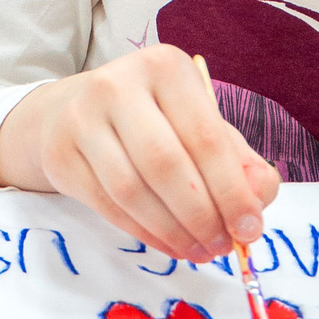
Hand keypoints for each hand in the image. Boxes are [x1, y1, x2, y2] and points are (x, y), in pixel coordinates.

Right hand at [0, 47, 279, 262]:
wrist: (71, 111)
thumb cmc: (153, 120)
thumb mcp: (200, 124)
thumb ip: (240, 160)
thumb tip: (259, 197)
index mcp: (164, 67)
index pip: (206, 136)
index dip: (232, 190)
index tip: (250, 229)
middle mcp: (117, 83)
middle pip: (166, 164)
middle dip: (202, 215)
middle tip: (221, 247)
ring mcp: (81, 117)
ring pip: (133, 190)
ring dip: (173, 231)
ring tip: (198, 251)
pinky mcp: (59, 153)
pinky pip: (107, 205)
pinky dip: (144, 233)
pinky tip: (168, 244)